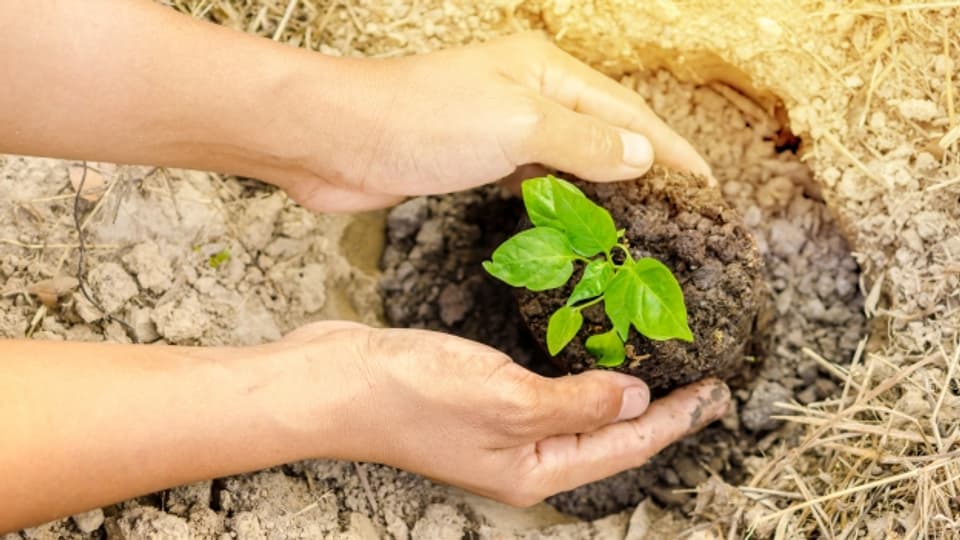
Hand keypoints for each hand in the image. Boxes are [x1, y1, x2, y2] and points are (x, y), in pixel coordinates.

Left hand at [278, 33, 712, 211]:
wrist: (336, 141)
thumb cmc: (422, 122)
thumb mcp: (518, 126)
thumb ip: (586, 141)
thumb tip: (645, 156)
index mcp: (546, 71)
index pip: (629, 111)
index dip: (672, 149)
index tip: (709, 187)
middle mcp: (527, 92)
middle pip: (604, 129)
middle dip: (646, 166)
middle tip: (683, 213)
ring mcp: (499, 124)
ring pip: (571, 155)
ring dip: (606, 186)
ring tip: (642, 224)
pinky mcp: (473, 157)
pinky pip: (534, 177)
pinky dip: (561, 198)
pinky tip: (575, 222)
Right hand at [284, 322, 729, 504]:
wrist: (333, 381)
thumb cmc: (412, 397)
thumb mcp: (507, 400)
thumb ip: (578, 401)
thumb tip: (638, 398)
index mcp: (535, 470)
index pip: (625, 447)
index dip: (676, 420)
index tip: (717, 392)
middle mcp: (524, 456)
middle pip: (609, 436)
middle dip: (659, 408)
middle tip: (703, 374)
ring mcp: (501, 427)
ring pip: (580, 410)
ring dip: (620, 386)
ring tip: (660, 358)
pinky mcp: (482, 397)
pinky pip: (548, 388)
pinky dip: (578, 369)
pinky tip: (590, 347)